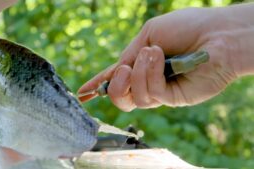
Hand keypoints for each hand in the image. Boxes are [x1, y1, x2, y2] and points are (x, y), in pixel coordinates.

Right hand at [78, 5, 253, 111]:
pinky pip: (151, 93)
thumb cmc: (185, 28)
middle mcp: (147, 81)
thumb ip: (129, 54)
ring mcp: (159, 92)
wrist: (215, 33)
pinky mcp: (173, 100)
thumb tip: (118, 72)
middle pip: (120, 98)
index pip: (113, 79)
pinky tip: (163, 58)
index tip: (81, 93)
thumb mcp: (148, 34)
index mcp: (139, 65)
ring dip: (138, 72)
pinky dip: (152, 73)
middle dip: (115, 84)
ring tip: (154, 52)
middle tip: (125, 67)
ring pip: (133, 98)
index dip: (96, 86)